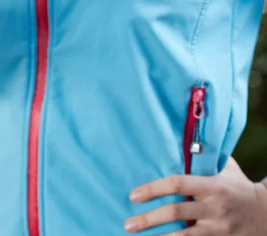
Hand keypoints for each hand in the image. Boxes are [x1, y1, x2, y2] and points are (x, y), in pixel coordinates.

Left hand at [125, 157, 266, 234]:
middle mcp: (214, 207)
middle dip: (149, 219)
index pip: (178, 184)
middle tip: (128, 224)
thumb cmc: (239, 187)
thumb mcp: (226, 169)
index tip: (133, 195)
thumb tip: (180, 140)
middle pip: (176, 212)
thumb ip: (204, 159)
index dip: (154, 189)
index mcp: (212, 185)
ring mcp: (218, 228)